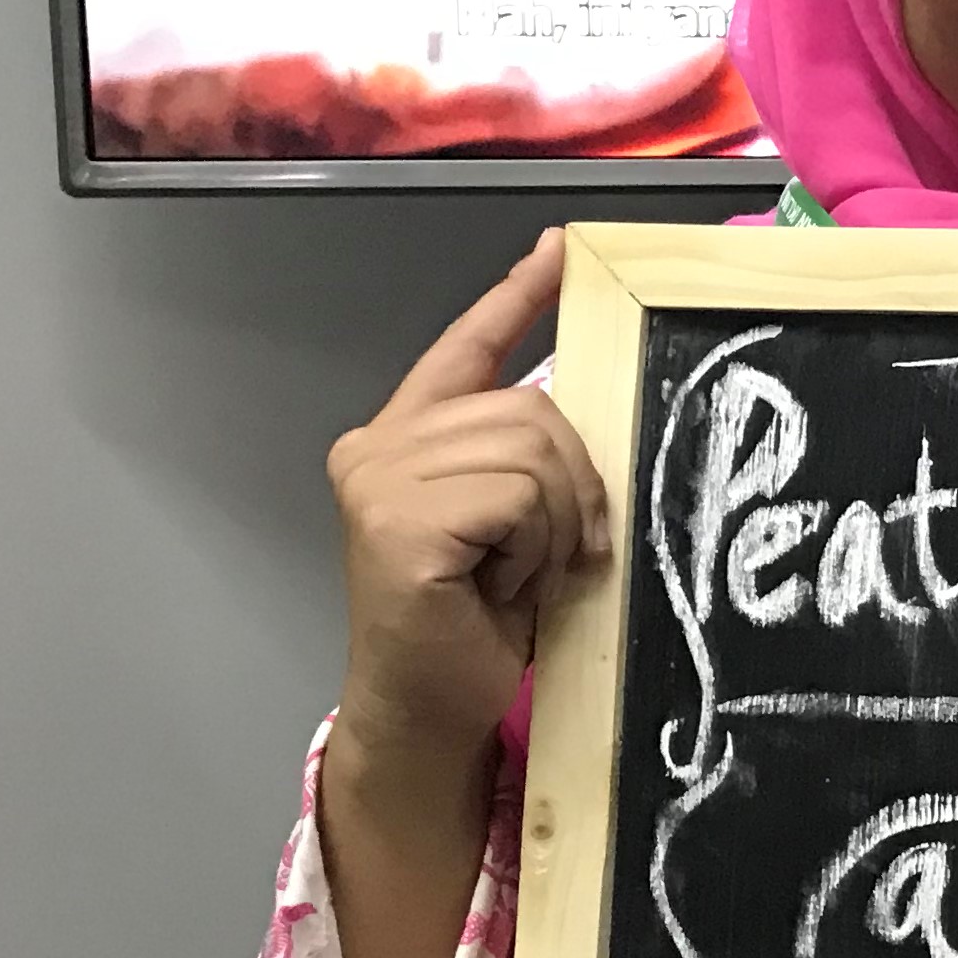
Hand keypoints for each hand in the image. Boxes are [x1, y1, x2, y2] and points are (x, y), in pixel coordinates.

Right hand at [328, 229, 608, 759]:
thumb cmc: (475, 623)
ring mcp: (378, 479)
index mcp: (403, 437)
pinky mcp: (396, 520)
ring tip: (519, 572)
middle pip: (532, 407)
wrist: (430, 706)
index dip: (517, 296)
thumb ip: (527, 457)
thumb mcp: (513, 521)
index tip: (560, 251)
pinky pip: (517, 495)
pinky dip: (535, 545)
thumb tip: (580, 399)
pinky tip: (502, 585)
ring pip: (532, 448)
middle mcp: (377, 444)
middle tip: (547, 554)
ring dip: (555, 522)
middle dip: (571, 484)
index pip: (467, 347)